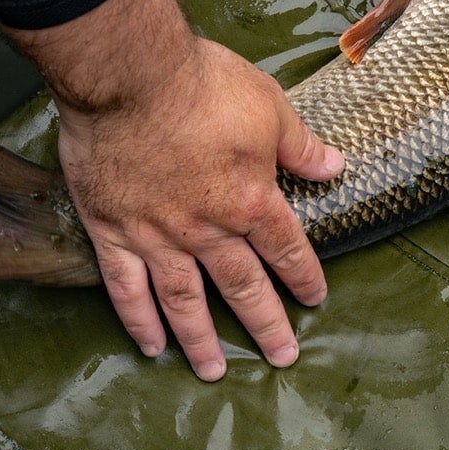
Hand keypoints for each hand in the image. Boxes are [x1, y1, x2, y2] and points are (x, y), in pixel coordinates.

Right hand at [3, 0, 342, 379]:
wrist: (129, 77)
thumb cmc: (202, 84)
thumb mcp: (269, 106)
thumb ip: (300, 145)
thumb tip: (335, 166)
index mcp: (251, 200)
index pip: (286, 250)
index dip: (303, 277)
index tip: (314, 300)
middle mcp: (208, 230)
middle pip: (242, 288)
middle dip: (266, 325)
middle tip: (282, 358)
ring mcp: (158, 236)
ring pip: (185, 301)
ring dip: (202, 340)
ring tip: (213, 372)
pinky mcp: (113, 231)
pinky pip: (126, 288)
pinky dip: (139, 320)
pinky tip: (151, 345)